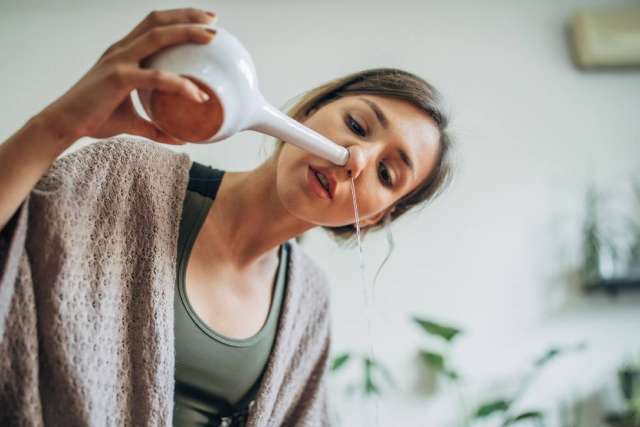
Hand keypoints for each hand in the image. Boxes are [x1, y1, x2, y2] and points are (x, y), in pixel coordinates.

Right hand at [36, 8, 217, 144]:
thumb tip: (181, 137)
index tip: (204, 21)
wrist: (64, 125)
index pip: (152, 26)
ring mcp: (119, 61)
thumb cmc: (95, 119)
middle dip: (187, 16)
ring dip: (186, 32)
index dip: (177, 19)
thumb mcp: (132, 122)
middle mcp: (121, 50)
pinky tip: (198, 95)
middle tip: (215, 21)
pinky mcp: (118, 78)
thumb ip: (157, 127)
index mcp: (123, 53)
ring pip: (157, 37)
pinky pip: (156, 77)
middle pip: (157, 21)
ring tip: (211, 37)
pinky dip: (180, 84)